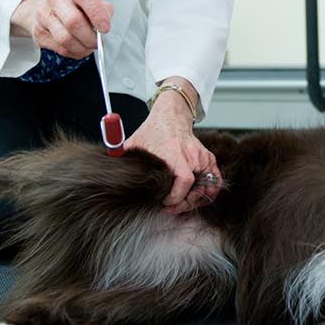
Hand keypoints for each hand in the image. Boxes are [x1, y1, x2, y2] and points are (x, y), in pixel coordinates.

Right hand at [10, 0, 112, 58]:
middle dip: (89, 37)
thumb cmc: (76, 7)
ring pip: (65, 38)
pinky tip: (78, 48)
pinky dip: (73, 52)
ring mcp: (44, 14)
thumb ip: (103, 11)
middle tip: (97, 43)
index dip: (96, 13)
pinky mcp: (39, 32)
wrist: (48, 10)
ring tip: (88, 47)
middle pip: (73, 21)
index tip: (104, 28)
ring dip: (81, 48)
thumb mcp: (94, 3)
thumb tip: (103, 25)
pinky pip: (59, 48)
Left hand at [126, 87, 219, 213]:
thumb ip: (122, 158)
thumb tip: (109, 174)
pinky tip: (195, 198)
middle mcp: (192, 156)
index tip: (164, 203)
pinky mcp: (209, 159)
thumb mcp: (135, 144)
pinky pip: (216, 182)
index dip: (175, 198)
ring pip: (208, 188)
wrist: (171, 116)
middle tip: (169, 208)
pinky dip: (208, 193)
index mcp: (174, 152)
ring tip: (181, 204)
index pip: (184, 181)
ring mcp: (203, 158)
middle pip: (196, 189)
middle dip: (183, 204)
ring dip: (195, 201)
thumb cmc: (153, 131)